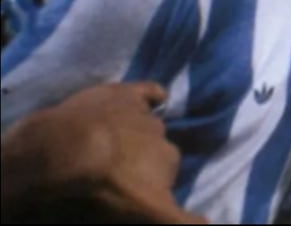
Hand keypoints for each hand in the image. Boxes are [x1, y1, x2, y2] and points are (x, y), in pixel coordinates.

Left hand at [1, 82, 203, 222]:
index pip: (168, 175)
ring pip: (150, 125)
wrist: (67, 150)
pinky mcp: (125, 94)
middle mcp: (163, 137)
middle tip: (122, 173)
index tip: (139, 192)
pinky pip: (150, 91)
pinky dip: (155, 95)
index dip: (154, 184)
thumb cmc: (107, 185)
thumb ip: (183, 221)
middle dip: (145, 161)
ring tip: (117, 147)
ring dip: (140, 134)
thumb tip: (210, 223)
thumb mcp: (148, 211)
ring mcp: (143, 114)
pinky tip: (158, 97)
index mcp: (169, 162)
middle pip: (158, 151)